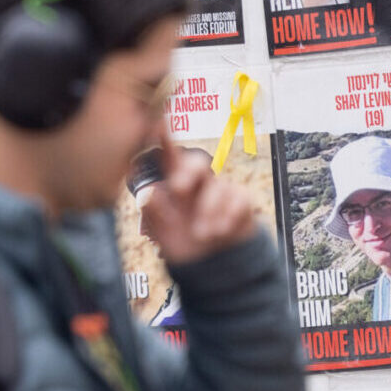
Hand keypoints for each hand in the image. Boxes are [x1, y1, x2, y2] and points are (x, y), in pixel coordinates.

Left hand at [136, 142, 255, 266]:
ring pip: (218, 188)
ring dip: (208, 212)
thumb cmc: (186, 247)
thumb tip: (149, 193)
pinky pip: (238, 200)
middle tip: (178, 189)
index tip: (159, 122)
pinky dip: (228, 217)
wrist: (216, 268)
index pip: (171, 161)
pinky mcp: (241, 202)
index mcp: (178, 189)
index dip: (166, 140)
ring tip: (202, 235)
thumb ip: (156, 215)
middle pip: (198, 163)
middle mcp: (200, 185)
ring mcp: (222, 192)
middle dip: (188, 172)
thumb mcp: (165, 235)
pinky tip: (221, 232)